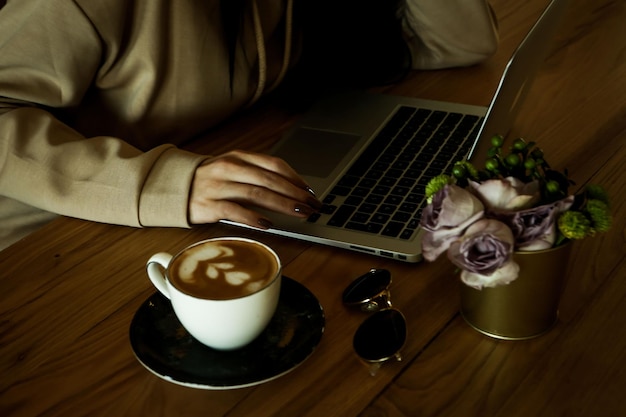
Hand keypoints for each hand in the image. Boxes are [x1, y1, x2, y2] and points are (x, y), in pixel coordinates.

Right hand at [188, 150, 321, 228]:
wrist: (171, 188)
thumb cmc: (208, 180)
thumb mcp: (232, 169)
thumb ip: (256, 174)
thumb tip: (290, 189)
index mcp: (238, 157)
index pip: (274, 165)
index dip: (295, 178)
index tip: (310, 191)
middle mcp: (229, 168)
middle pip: (270, 180)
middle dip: (295, 194)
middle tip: (312, 206)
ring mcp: (218, 186)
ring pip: (257, 194)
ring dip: (282, 205)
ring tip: (299, 214)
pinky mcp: (208, 205)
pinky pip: (235, 211)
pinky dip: (254, 218)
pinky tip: (268, 225)